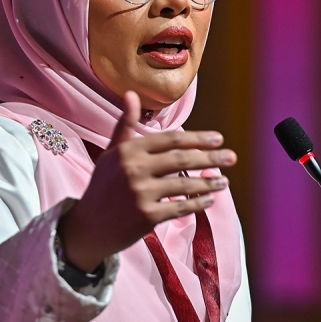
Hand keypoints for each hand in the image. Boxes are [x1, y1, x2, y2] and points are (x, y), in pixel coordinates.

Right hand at [57, 91, 235, 271]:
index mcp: (128, 150)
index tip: (218, 138)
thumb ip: (125, 125)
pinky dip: (198, 203)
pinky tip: (209, 200)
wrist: (88, 227)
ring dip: (209, 183)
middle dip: (211, 157)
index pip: (171, 140)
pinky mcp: (146, 216)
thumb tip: (131, 94)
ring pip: (185, 184)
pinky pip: (180, 206)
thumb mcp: (112, 154)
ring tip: (224, 181)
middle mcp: (134, 169)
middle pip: (182, 159)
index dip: (197, 138)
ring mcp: (141, 193)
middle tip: (231, 157)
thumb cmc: (103, 187)